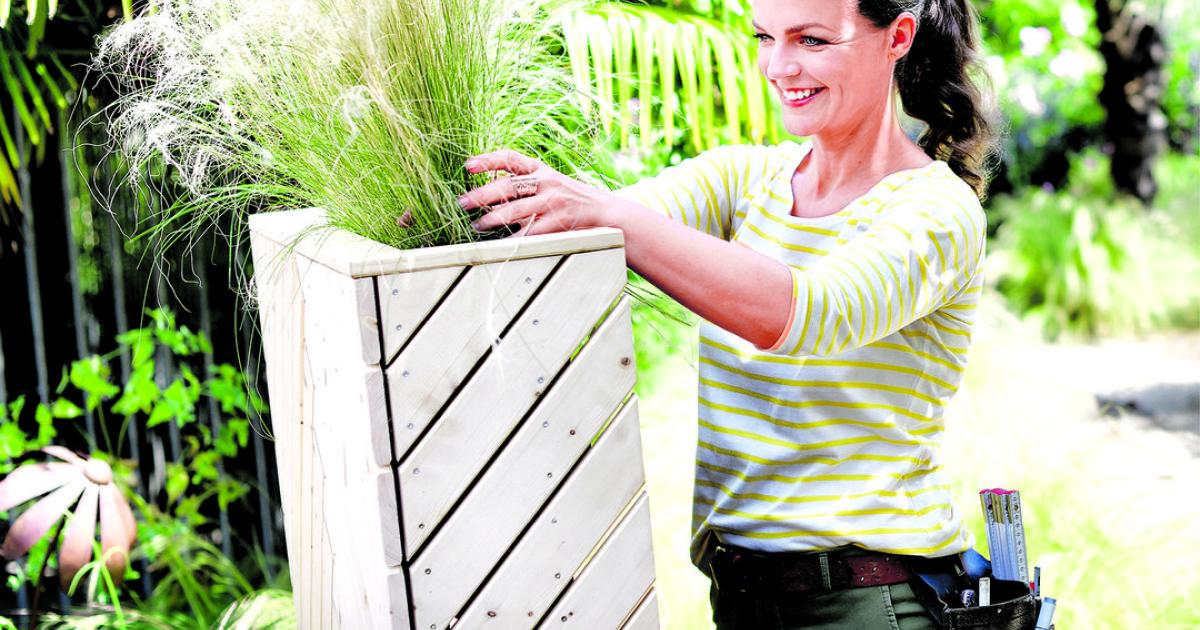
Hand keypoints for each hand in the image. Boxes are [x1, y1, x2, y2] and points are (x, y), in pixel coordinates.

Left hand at [458, 149, 611, 236]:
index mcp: (542, 170)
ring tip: (476, 225)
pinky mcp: (558, 222)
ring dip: (492, 219)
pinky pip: (530, 231)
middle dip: (481, 194)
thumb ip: (526, 185)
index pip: (510, 159)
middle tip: (462, 203)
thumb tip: (490, 193)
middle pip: (507, 185)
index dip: (488, 160)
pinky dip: (513, 238)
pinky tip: (501, 243)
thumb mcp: (552, 183)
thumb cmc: (574, 200)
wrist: (607, 214)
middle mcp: (546, 182)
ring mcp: (553, 202)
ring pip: (514, 209)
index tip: (468, 166)